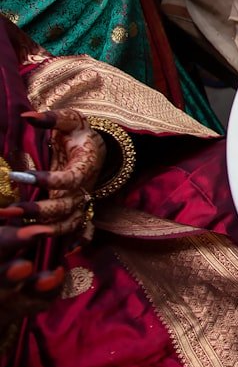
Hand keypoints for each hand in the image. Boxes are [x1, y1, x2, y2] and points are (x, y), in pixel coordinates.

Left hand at [0, 109, 102, 327]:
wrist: (98, 149)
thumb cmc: (81, 134)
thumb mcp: (71, 120)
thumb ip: (52, 118)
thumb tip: (27, 117)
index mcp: (85, 167)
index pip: (68, 179)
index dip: (46, 180)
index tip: (17, 177)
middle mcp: (85, 189)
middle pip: (64, 207)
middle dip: (36, 211)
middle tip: (7, 210)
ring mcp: (81, 203)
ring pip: (67, 224)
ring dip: (43, 229)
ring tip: (16, 228)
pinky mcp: (77, 211)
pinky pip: (78, 232)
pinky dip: (72, 242)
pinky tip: (54, 249)